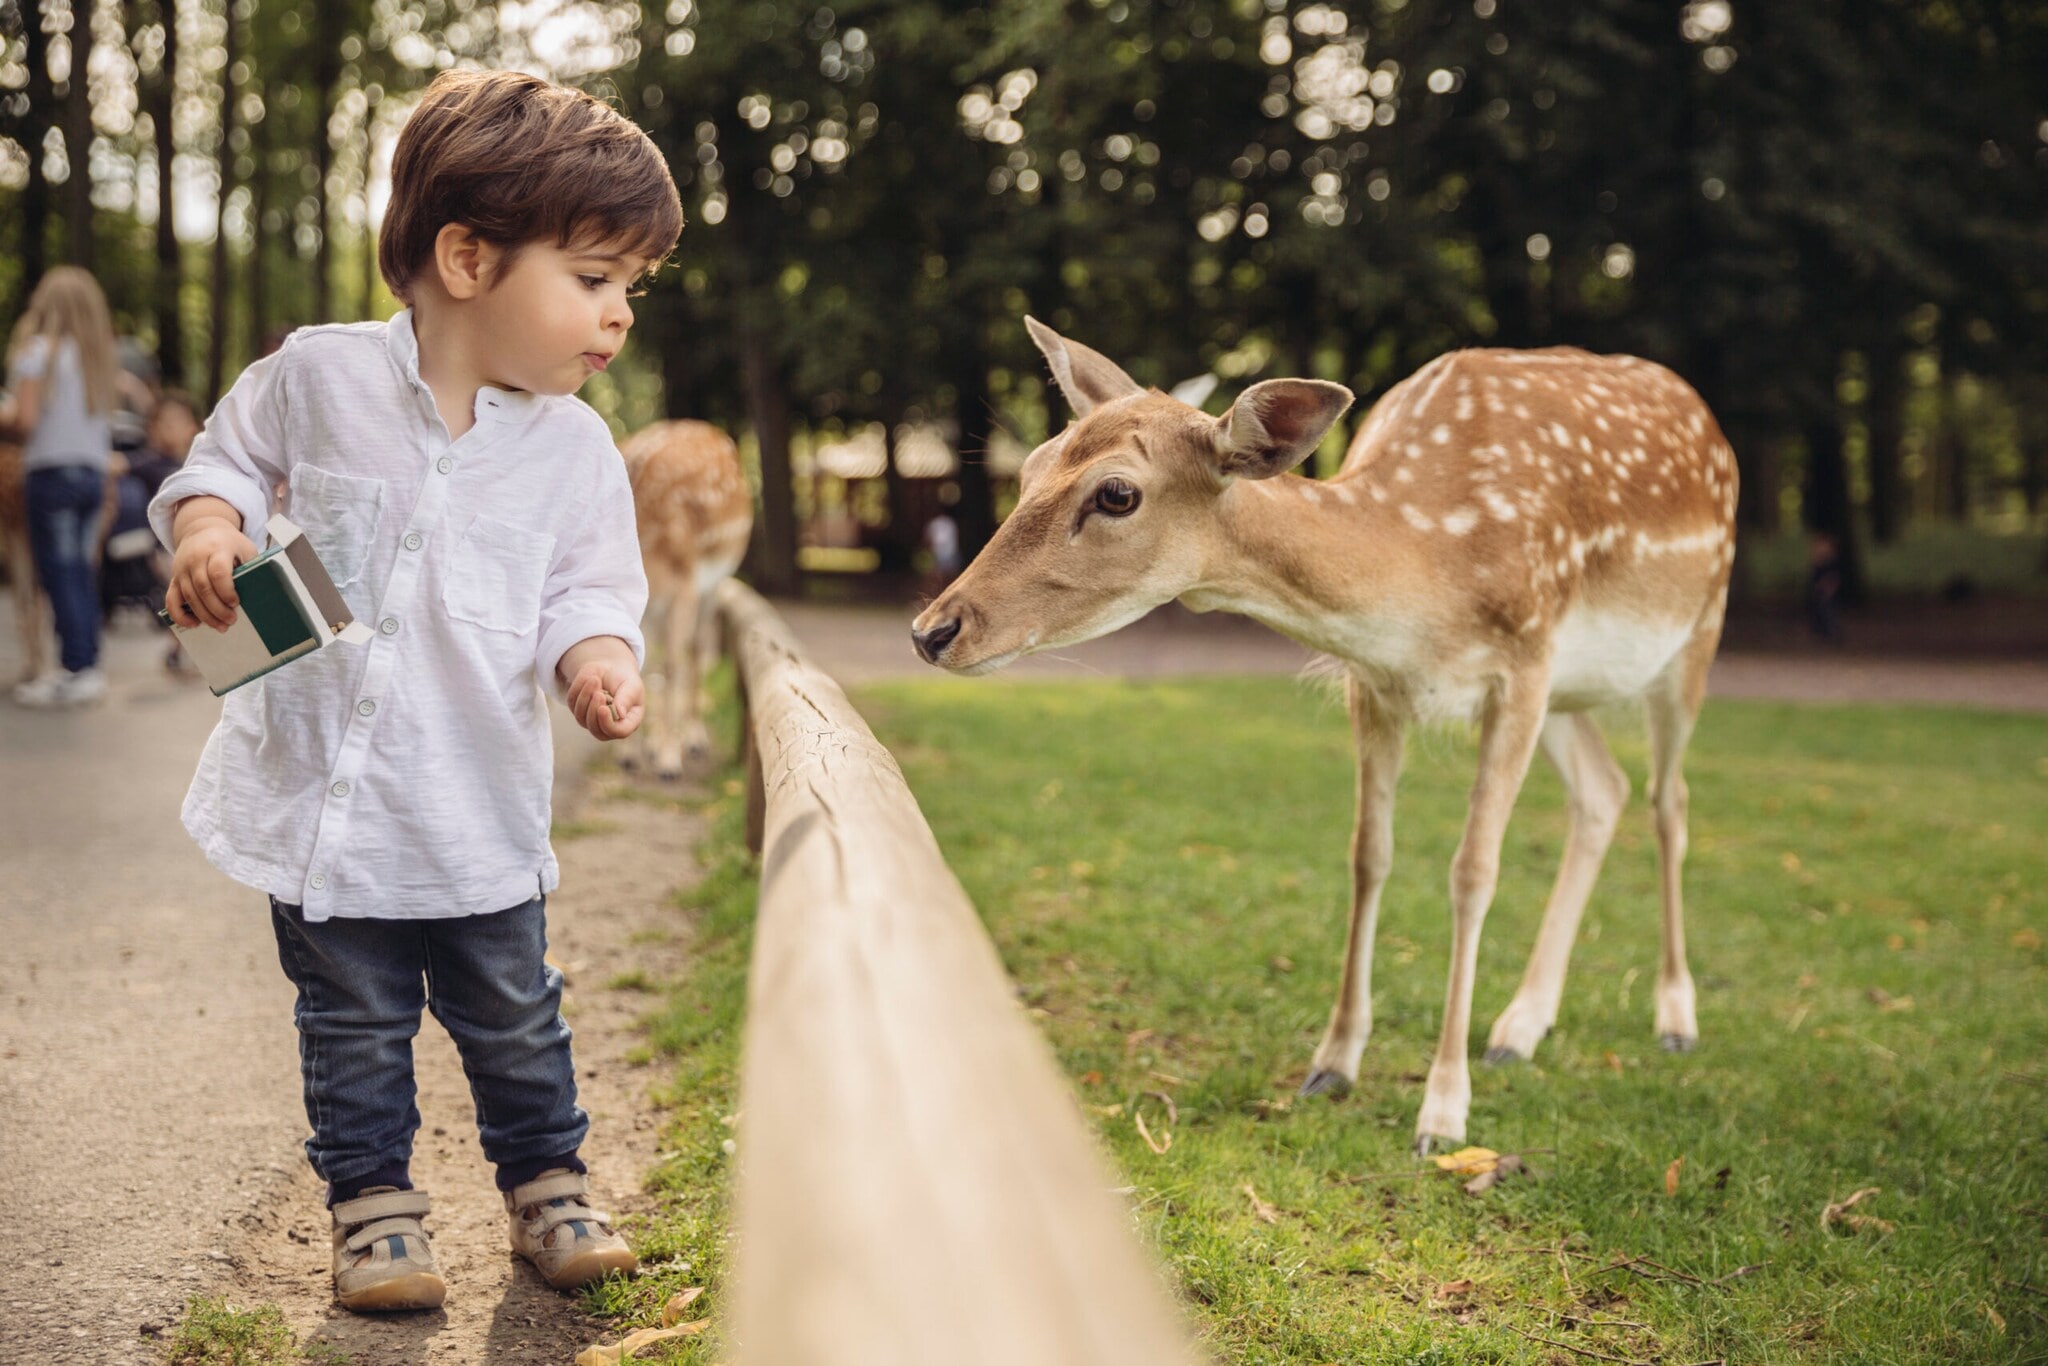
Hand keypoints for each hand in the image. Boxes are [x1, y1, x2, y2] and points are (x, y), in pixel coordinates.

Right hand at [166, 515, 258, 629]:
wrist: (200, 530)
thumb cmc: (229, 543)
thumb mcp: (245, 548)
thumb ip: (251, 567)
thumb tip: (260, 594)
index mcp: (216, 548)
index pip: (218, 572)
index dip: (226, 591)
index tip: (236, 603)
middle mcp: (195, 558)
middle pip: (203, 587)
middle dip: (217, 608)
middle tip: (231, 621)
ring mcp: (182, 569)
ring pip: (189, 596)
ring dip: (205, 615)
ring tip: (221, 626)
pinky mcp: (174, 579)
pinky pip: (171, 600)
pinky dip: (179, 615)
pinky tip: (194, 624)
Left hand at [565, 657, 644, 740]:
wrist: (610, 668)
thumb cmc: (625, 679)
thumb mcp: (632, 686)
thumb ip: (626, 699)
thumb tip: (621, 715)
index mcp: (628, 722)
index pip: (619, 732)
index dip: (608, 724)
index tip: (603, 708)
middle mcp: (609, 726)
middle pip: (596, 731)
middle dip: (594, 712)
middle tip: (599, 693)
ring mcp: (591, 720)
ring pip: (581, 718)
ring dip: (586, 697)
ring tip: (595, 680)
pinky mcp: (578, 709)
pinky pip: (573, 703)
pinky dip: (580, 689)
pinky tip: (590, 679)